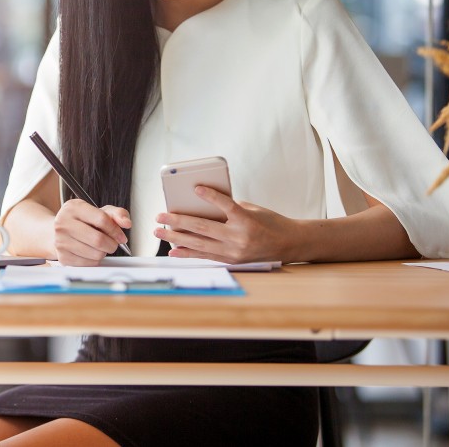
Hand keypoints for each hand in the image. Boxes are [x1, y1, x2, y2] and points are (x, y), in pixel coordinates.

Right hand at [53, 199, 131, 265]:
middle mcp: (63, 223)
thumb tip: (126, 223)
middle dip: (112, 244)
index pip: (101, 219)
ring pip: (95, 254)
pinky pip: (89, 264)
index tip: (121, 236)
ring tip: (99, 246)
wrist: (59, 231)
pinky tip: (91, 252)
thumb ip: (117, 214)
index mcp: (74, 207)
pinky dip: (95, 260)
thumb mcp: (99, 211)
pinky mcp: (63, 257)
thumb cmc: (82, 221)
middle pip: (98, 239)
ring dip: (104, 252)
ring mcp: (61, 241)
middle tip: (113, 243)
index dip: (115, 230)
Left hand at [154, 186, 297, 263]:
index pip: (226, 205)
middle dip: (178, 221)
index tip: (196, 188)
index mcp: (247, 220)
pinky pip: (205, 256)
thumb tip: (202, 204)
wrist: (289, 245)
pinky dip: (188, 253)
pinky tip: (173, 250)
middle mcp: (239, 238)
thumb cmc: (270, 222)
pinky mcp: (231, 260)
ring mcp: (234, 252)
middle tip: (160, 216)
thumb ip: (229, 207)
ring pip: (199, 244)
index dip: (211, 196)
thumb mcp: (253, 209)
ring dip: (176, 238)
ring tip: (159, 232)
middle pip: (203, 228)